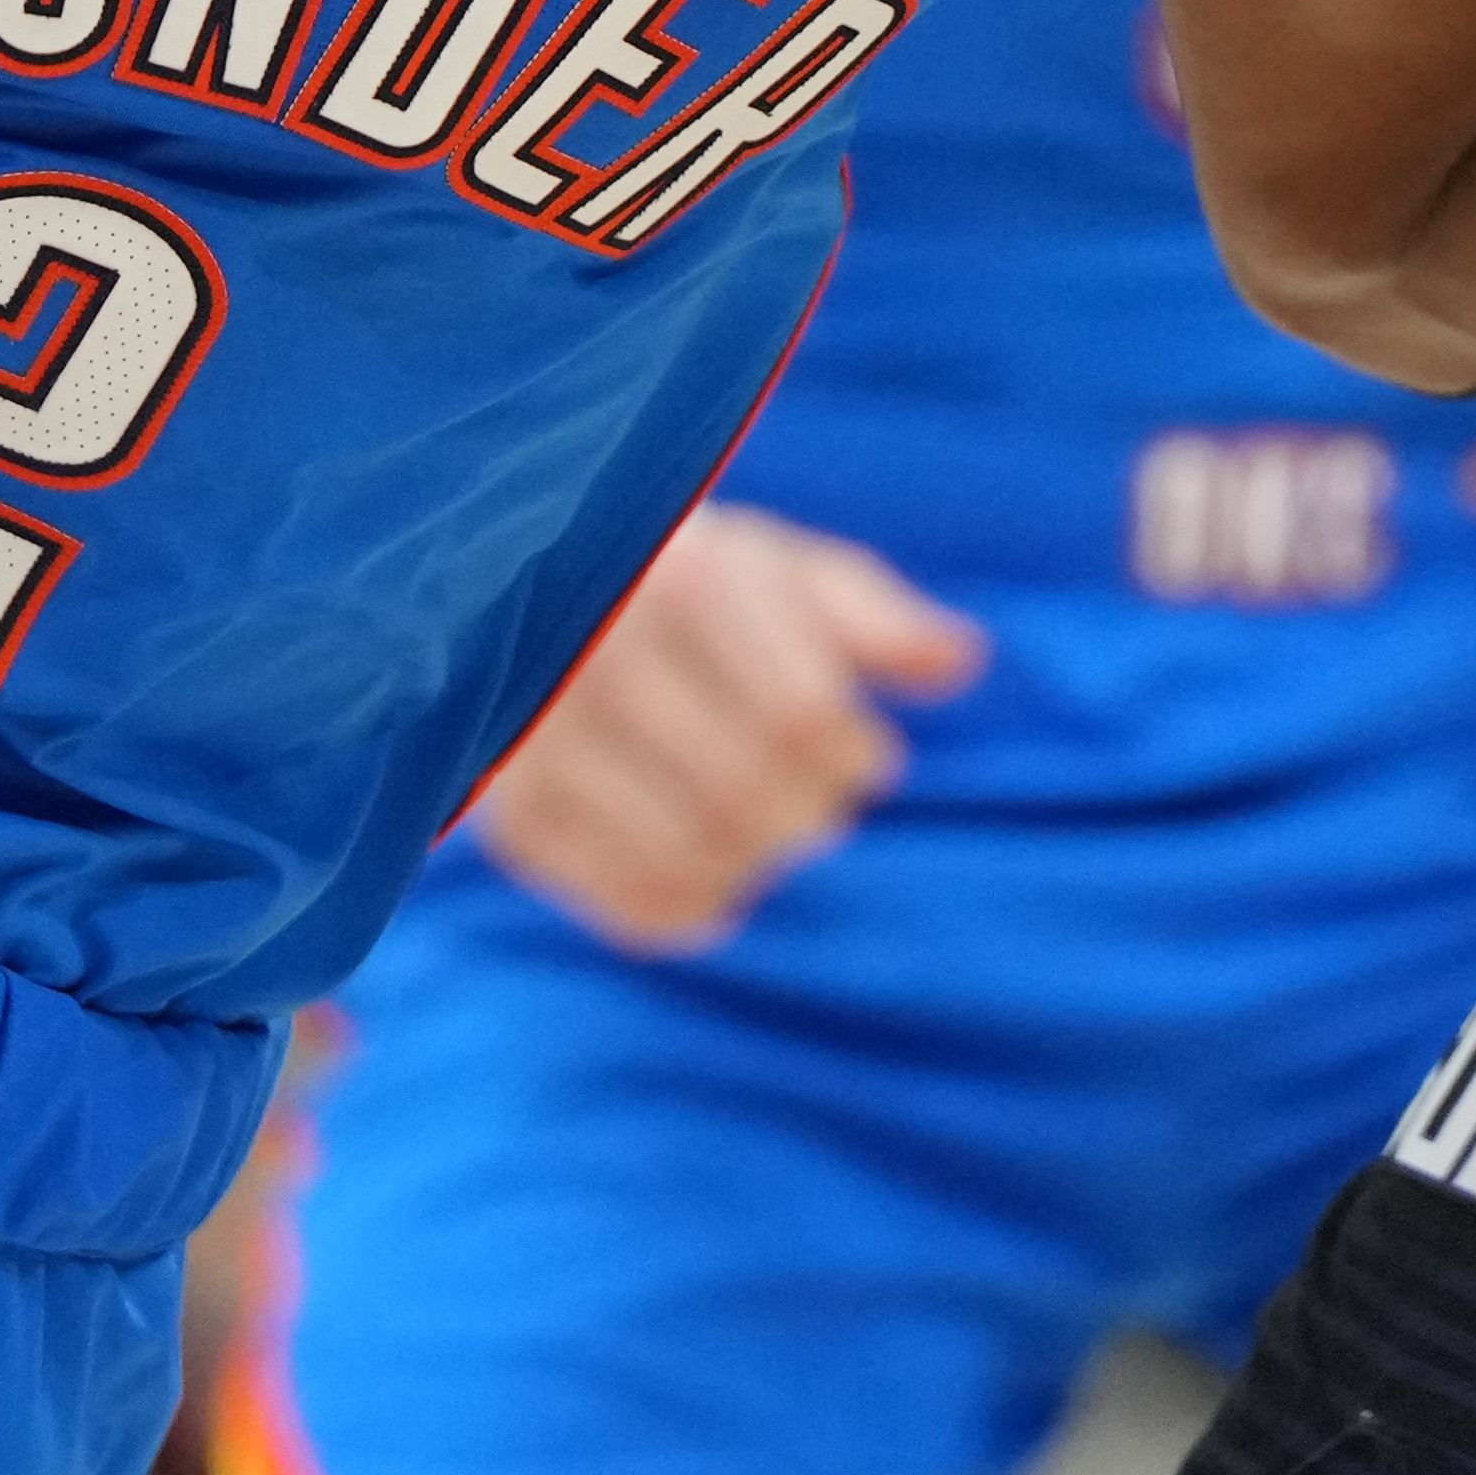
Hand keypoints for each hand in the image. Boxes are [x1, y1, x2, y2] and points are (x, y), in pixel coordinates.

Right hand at [459, 505, 987, 955]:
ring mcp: (539, 742)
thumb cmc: (683, 581)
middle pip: (743, 792)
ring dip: (756, 863)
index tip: (865, 755)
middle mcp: (595, 654)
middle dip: (808, 813)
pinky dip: (692, 907)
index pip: (796, 715)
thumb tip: (962, 660)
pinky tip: (717, 873)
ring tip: (770, 833)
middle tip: (822, 804)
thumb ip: (871, 614)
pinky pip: (629, 905)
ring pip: (689, 855)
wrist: (520, 594)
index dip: (850, 757)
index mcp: (678, 577)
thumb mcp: (778, 568)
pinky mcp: (513, 817)